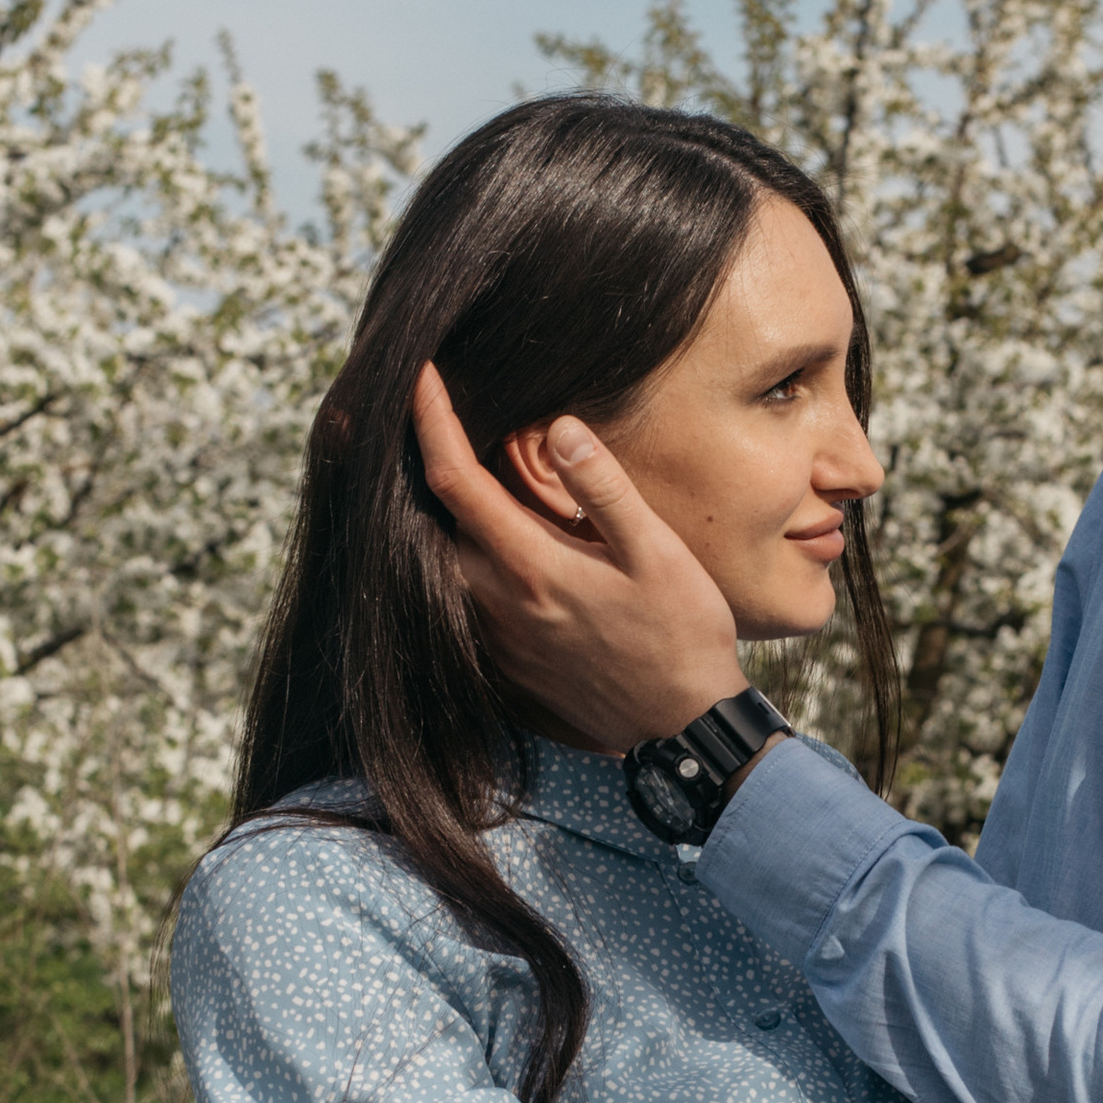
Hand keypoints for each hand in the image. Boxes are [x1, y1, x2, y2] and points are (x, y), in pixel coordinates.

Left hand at [412, 364, 749, 751]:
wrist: (682, 727)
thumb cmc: (682, 635)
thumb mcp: (658, 553)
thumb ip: (604, 489)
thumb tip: (560, 427)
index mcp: (531, 566)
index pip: (455, 480)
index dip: (430, 421)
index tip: (420, 375)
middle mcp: (497, 602)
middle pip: (435, 517)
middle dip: (429, 462)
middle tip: (438, 412)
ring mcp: (496, 636)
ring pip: (442, 559)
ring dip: (444, 512)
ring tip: (462, 467)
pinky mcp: (504, 660)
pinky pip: (462, 596)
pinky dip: (460, 557)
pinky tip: (486, 537)